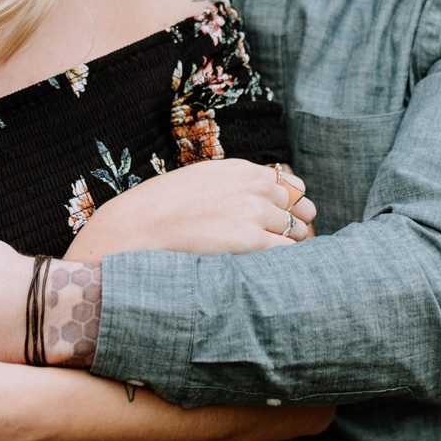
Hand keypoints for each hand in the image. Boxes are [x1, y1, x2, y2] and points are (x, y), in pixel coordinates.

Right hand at [67, 159, 314, 263]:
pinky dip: (286, 263)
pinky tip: (271, 271)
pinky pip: (288, 253)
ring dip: (291, 247)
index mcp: (243, 169)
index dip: (292, 205)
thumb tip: (260, 199)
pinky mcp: (252, 241)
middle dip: (297, 225)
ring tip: (273, 262)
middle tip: (285, 243)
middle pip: (300, 208)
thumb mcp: (203, 179)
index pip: (292, 185)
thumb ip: (235, 184)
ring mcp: (256, 213)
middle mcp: (255, 187)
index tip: (285, 219)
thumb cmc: (164, 207)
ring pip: (297, 233)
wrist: (140, 225)